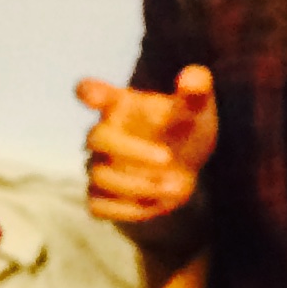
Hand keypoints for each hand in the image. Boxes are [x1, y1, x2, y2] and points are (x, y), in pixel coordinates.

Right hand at [78, 66, 217, 225]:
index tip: (95, 95)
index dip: (90, 93)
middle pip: (96, 138)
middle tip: (167, 157)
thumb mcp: (196, 109)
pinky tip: (157, 203)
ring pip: (99, 177)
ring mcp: (98, 166)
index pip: (90, 91)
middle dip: (132, 150)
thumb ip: (196, 91)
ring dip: (138, 185)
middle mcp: (103, 134)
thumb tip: (194, 77)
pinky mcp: (100, 196)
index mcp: (120, 105)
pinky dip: (128, 209)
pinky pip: (98, 206)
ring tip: (175, 184)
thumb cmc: (184, 130)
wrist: (185, 166)